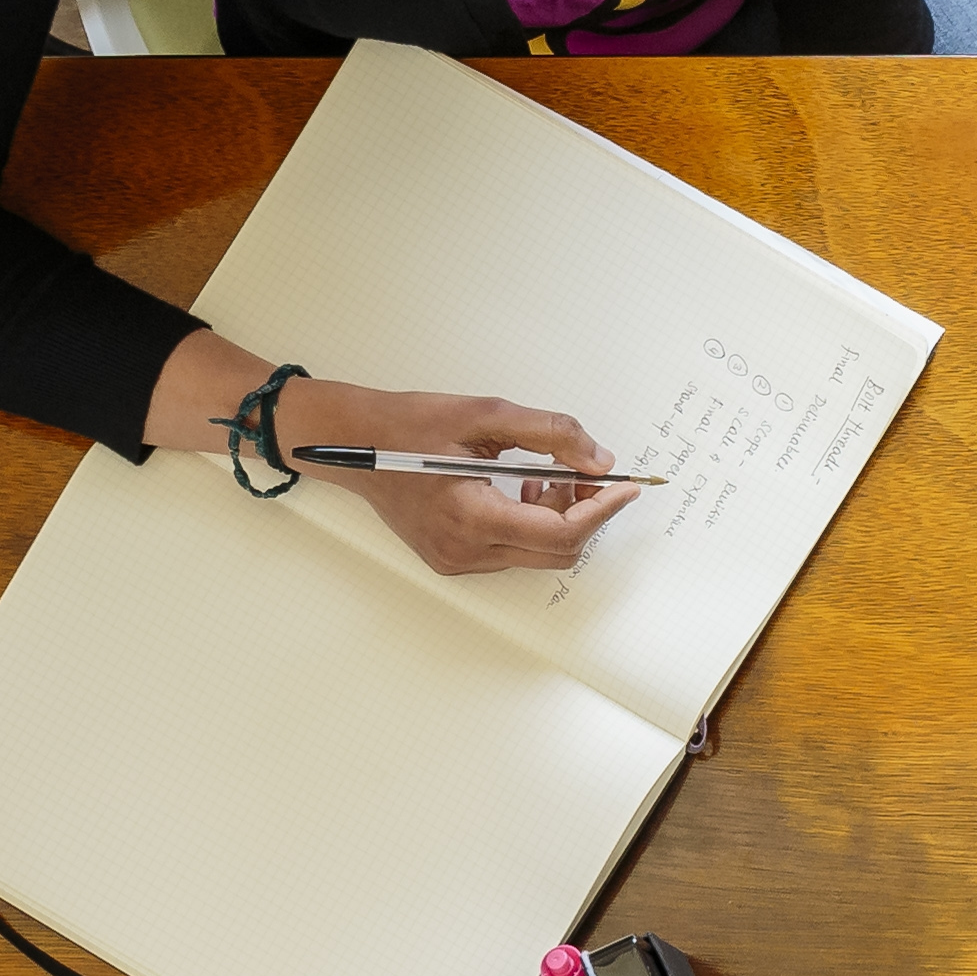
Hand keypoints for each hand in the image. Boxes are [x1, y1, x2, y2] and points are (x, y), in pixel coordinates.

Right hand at [291, 379, 640, 577]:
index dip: (601, 510)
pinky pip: (513, 551)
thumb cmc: (406, 425)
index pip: (561, 533)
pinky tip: (521, 490)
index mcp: (471, 517)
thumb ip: (549, 433)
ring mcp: (457, 560)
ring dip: (557, 518)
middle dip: (583, 513)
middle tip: (585, 474)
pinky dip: (531, 524)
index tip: (625, 487)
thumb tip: (599, 459)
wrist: (351, 443)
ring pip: (537, 554)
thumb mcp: (485, 414)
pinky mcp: (453, 559)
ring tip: (543, 476)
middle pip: (557, 551)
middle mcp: (464, 550)